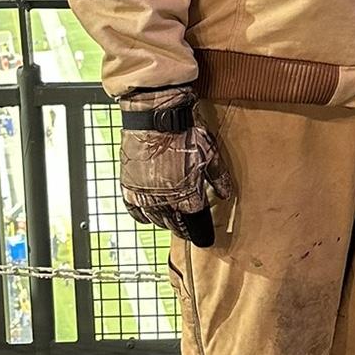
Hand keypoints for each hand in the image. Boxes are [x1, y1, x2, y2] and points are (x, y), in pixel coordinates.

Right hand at [118, 87, 233, 246]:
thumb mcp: (210, 154)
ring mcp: (143, 194)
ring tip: (171, 223)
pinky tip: (148, 217)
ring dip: (165, 223)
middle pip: (174, 224)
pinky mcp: (128, 186)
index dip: (200, 232)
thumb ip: (218, 177)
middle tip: (188, 231)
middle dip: (183, 229)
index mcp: (186, 194)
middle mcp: (164, 199)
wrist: (155, 115)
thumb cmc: (185, 132)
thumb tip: (225, 194)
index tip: (205, 239)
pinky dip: (142, 216)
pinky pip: (134, 211)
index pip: (194, 223)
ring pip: (155, 219)